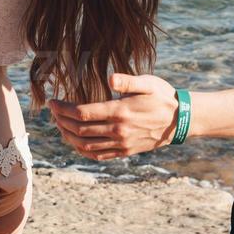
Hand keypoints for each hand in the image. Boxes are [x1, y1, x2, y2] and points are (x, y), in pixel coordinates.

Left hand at [49, 74, 179, 161]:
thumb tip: (110, 78)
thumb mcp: (148, 83)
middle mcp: (118, 131)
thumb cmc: (162, 97)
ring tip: (59, 125)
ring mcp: (121, 144)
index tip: (52, 102)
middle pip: (80, 130)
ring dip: (68, 136)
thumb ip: (128, 81)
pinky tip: (75, 141)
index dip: (63, 109)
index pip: (82, 113)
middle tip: (52, 112)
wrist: (180, 121)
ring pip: (86, 145)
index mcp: (120, 112)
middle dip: (61, 121)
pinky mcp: (125, 151)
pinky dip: (82, 150)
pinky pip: (98, 155)